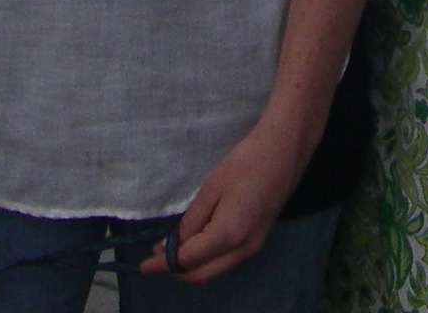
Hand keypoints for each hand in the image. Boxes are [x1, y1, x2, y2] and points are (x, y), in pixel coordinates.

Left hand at [149, 118, 306, 282]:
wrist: (283, 152)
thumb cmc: (245, 163)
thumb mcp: (211, 189)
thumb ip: (191, 222)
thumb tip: (174, 245)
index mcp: (229, 234)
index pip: (189, 260)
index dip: (164, 263)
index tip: (144, 264)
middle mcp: (244, 249)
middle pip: (203, 275)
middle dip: (176, 271)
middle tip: (154, 260)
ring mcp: (254, 247)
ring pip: (215, 271)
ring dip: (191, 267)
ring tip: (169, 252)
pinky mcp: (258, 240)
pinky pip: (226, 261)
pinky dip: (207, 260)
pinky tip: (195, 245)